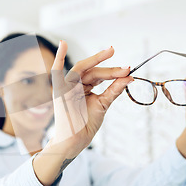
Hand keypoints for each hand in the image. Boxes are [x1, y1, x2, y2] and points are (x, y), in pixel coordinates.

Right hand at [33, 41, 132, 185]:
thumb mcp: (103, 104)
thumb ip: (114, 89)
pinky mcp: (59, 90)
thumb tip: (129, 77)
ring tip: (112, 56)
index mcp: (83, 87)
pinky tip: (63, 44)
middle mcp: (74, 84)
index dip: (113, 71)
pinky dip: (58, 57)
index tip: (128, 69)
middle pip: (93, 72)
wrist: (76, 140)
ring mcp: (66, 86)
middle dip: (110, 69)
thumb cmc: (86, 124)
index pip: (99, 75)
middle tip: (126, 68)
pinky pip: (56, 71)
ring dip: (97, 61)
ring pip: (83, 69)